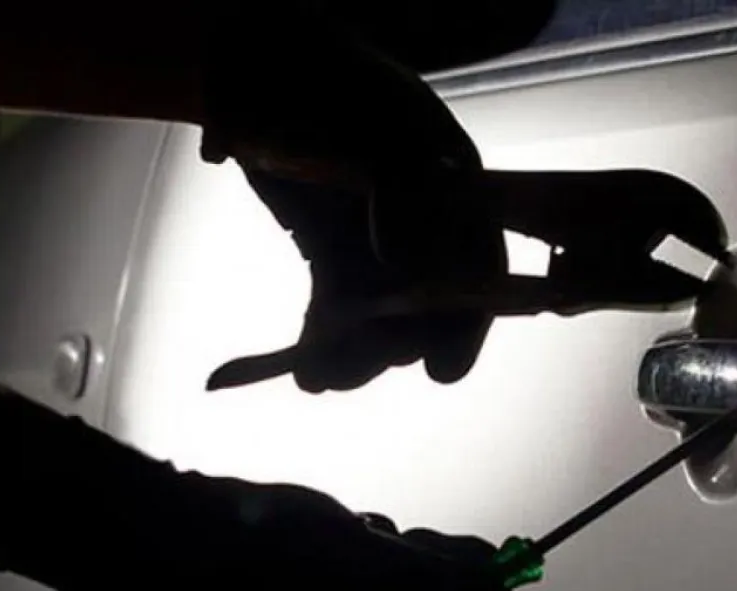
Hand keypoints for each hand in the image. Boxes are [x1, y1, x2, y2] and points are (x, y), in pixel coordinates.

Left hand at [200, 9, 505, 391]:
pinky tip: (304, 368)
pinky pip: (337, 307)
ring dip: (353, 354)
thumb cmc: (320, 78)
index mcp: (456, 185)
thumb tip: (397, 260)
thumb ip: (397, 180)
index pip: (480, 265)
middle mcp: (427, 221)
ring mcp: (379, 239)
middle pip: (429, 303)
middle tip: (350, 371)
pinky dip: (322, 338)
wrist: (256, 64)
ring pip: (381, 316)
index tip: (442, 369)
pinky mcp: (333, 252)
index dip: (467, 321)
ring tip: (319, 378)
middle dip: (393, 344)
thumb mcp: (369, 117)